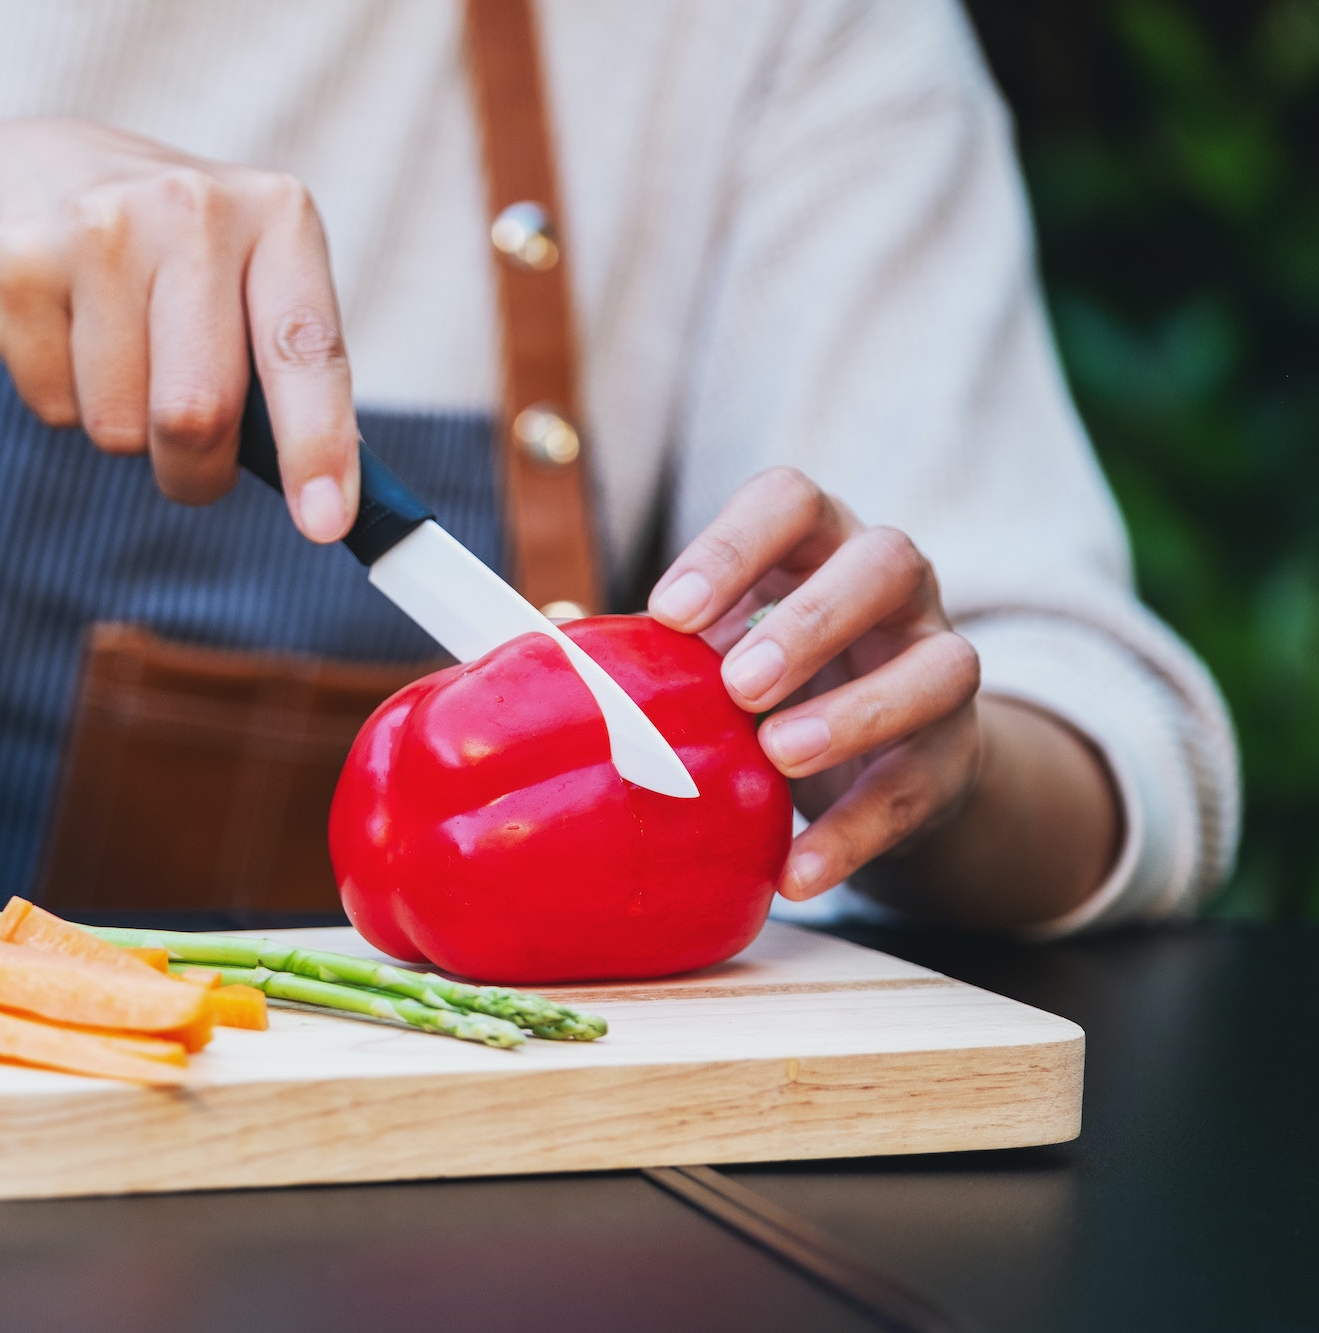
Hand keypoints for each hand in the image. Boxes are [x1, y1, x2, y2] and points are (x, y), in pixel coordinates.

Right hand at [0, 120, 357, 540]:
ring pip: (121, 427)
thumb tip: (327, 507)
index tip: (324, 523)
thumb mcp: (248, 285)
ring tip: (117, 352)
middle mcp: (193, 207)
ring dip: (125, 429)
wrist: (25, 176)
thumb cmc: (170, 264)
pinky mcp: (18, 261)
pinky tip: (64, 332)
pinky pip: (55, 409)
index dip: (317, 445)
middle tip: (189, 454)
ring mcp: (98, 227)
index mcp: (277, 216)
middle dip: (195, 469)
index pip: (305, 350)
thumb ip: (290, 379)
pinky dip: (64, 402)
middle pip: (197, 412)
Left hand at [646, 468, 982, 901]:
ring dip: (856, 711)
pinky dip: (854, 832)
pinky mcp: (956, 755)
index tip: (669, 614)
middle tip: (737, 683)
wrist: (880, 751)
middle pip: (884, 562)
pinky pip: (918, 788)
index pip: (792, 502)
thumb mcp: (718, 646)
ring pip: (940, 666)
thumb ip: (652, 649)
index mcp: (819, 542)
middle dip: (809, 621)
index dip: (733, 548)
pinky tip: (797, 869)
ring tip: (777, 754)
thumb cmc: (770, 676)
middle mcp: (894, 588)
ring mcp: (938, 664)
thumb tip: (532, 656)